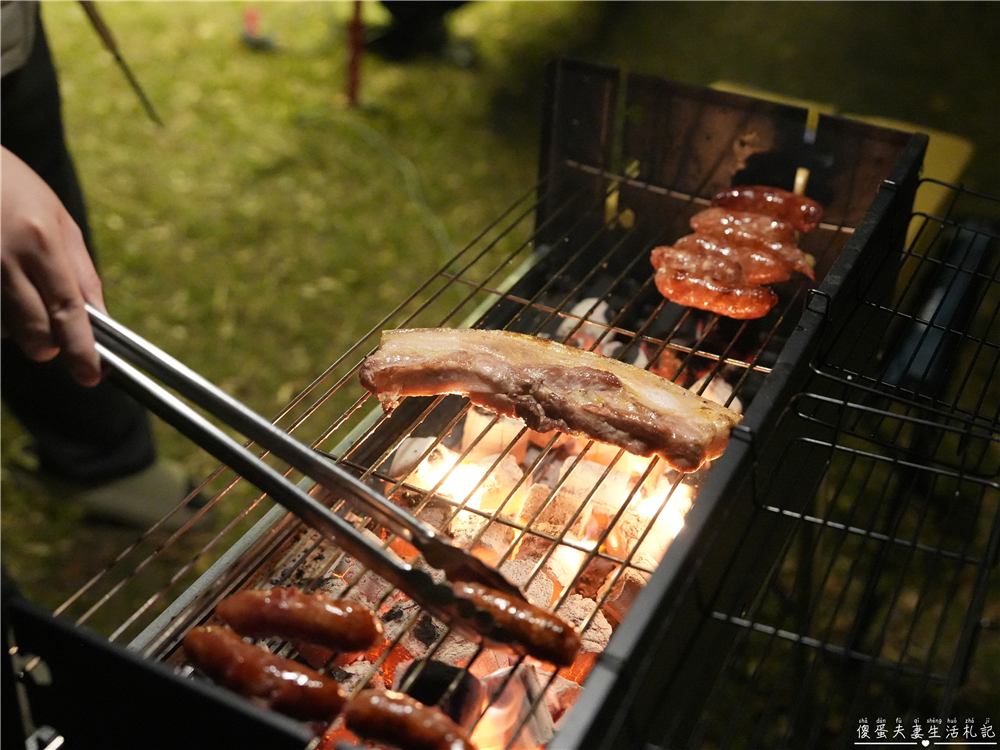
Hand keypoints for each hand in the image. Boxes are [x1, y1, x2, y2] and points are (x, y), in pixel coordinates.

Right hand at [1, 146, 105, 385]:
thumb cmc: (15, 188)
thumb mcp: (60, 220)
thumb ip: (81, 272)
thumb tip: (101, 320)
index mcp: (40, 240)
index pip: (67, 308)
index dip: (81, 347)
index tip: (92, 375)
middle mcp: (4, 257)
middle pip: (33, 332)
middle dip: (49, 344)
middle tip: (52, 331)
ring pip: (5, 330)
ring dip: (17, 325)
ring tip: (15, 283)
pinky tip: (0, 284)